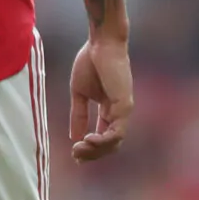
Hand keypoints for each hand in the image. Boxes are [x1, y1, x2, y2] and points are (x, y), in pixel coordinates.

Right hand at [69, 34, 133, 161]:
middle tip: (76, 155)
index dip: (89, 149)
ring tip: (80, 149)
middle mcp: (118, 112)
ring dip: (96, 150)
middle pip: (110, 144)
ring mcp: (123, 110)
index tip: (74, 154)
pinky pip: (117, 131)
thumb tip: (74, 137)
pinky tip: (88, 139)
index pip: (103, 137)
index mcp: (108, 109)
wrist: (100, 44)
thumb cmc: (90, 62)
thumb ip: (79, 115)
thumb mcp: (79, 94)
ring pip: (114, 142)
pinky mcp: (124, 105)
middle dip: (92, 154)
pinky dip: (103, 140)